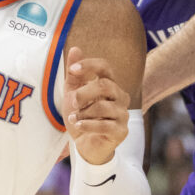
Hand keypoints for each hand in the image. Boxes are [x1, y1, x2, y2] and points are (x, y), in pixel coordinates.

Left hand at [63, 46, 128, 165]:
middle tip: (72, 102)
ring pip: (103, 107)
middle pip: (104, 85)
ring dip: (83, 113)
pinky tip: (78, 126)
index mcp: (109, 84)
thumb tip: (75, 48)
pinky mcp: (121, 131)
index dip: (89, 65)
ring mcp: (123, 114)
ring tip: (74, 118)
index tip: (72, 70)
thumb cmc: (82, 116)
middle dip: (83, 93)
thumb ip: (74, 74)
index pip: (105, 67)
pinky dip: (87, 125)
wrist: (86, 145)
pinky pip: (104, 125)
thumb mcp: (73, 93)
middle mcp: (120, 97)